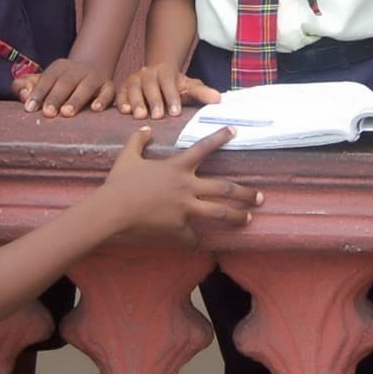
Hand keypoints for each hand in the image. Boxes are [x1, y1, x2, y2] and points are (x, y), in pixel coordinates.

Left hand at [15, 58, 115, 117]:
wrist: (94, 71)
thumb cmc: (62, 84)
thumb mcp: (44, 81)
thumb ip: (27, 86)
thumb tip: (22, 94)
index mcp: (60, 67)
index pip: (47, 78)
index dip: (38, 92)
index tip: (29, 108)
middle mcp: (78, 70)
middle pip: (66, 82)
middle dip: (56, 97)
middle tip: (48, 113)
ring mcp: (95, 77)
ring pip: (86, 87)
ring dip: (76, 99)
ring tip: (67, 113)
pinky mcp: (109, 87)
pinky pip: (108, 92)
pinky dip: (103, 100)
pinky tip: (96, 109)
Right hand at [102, 127, 261, 246]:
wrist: (112, 210)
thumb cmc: (119, 182)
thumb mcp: (127, 156)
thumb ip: (138, 140)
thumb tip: (146, 128)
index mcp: (177, 167)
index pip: (203, 148)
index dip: (220, 138)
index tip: (234, 131)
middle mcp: (186, 186)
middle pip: (224, 189)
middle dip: (245, 193)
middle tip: (260, 196)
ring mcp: (185, 208)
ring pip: (218, 213)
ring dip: (236, 216)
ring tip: (248, 219)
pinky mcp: (178, 228)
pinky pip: (191, 237)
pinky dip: (194, 241)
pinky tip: (196, 244)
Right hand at [116, 63, 219, 119]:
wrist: (158, 74)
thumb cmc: (175, 86)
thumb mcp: (190, 87)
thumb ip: (202, 93)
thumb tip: (218, 99)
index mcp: (165, 71)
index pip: (169, 81)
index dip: (172, 96)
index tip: (176, 112)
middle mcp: (148, 73)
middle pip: (150, 85)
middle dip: (154, 100)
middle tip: (158, 116)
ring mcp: (134, 79)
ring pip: (133, 88)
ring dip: (136, 102)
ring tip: (140, 116)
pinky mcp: (123, 87)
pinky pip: (120, 93)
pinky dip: (121, 101)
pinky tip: (124, 111)